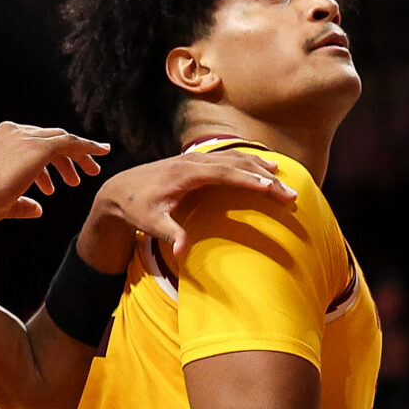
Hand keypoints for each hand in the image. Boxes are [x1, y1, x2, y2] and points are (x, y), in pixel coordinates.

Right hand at [0, 124, 108, 223]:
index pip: (25, 145)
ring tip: (83, 179)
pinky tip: (103, 152)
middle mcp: (8, 131)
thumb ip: (22, 202)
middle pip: (44, 140)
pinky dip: (88, 147)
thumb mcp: (3, 200)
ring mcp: (24, 136)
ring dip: (75, 158)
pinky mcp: (39, 144)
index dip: (41, 164)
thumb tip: (38, 209)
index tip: (53, 180)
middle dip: (61, 160)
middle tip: (74, 179)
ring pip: (59, 140)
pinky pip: (71, 142)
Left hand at [79, 148, 297, 266]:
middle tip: (289, 192)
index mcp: (186, 174)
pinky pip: (226, 157)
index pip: (227, 173)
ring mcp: (194, 159)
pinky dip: (246, 161)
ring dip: (259, 165)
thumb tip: (183, 252)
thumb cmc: (137, 208)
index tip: (274, 187)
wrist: (118, 190)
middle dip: (265, 176)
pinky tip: (259, 166)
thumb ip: (170, 234)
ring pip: (234, 157)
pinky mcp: (195, 161)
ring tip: (282, 174)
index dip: (252, 180)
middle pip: (237, 163)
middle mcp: (193, 161)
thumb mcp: (150, 223)